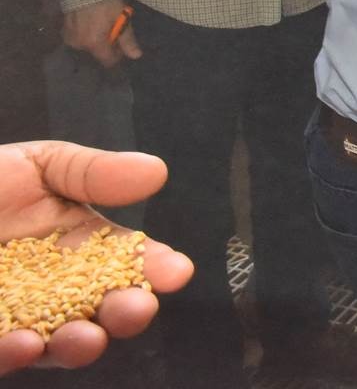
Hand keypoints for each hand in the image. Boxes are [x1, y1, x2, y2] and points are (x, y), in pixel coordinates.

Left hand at [0, 142, 192, 375]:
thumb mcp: (36, 165)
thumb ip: (93, 173)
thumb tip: (158, 170)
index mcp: (78, 243)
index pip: (127, 259)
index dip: (154, 266)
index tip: (175, 271)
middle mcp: (55, 286)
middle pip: (102, 308)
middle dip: (126, 312)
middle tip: (137, 308)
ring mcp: (17, 318)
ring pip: (59, 344)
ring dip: (80, 345)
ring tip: (87, 337)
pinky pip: (2, 356)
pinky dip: (18, 353)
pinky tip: (26, 342)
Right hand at [61, 0, 140, 68]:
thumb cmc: (106, 2)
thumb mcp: (122, 19)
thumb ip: (127, 40)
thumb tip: (136, 56)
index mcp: (94, 43)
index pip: (108, 61)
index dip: (117, 55)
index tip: (121, 44)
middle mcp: (79, 44)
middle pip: (97, 53)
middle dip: (107, 45)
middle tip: (112, 29)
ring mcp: (69, 38)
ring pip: (88, 46)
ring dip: (95, 39)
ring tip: (101, 24)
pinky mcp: (64, 30)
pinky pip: (78, 39)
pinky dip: (85, 34)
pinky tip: (90, 23)